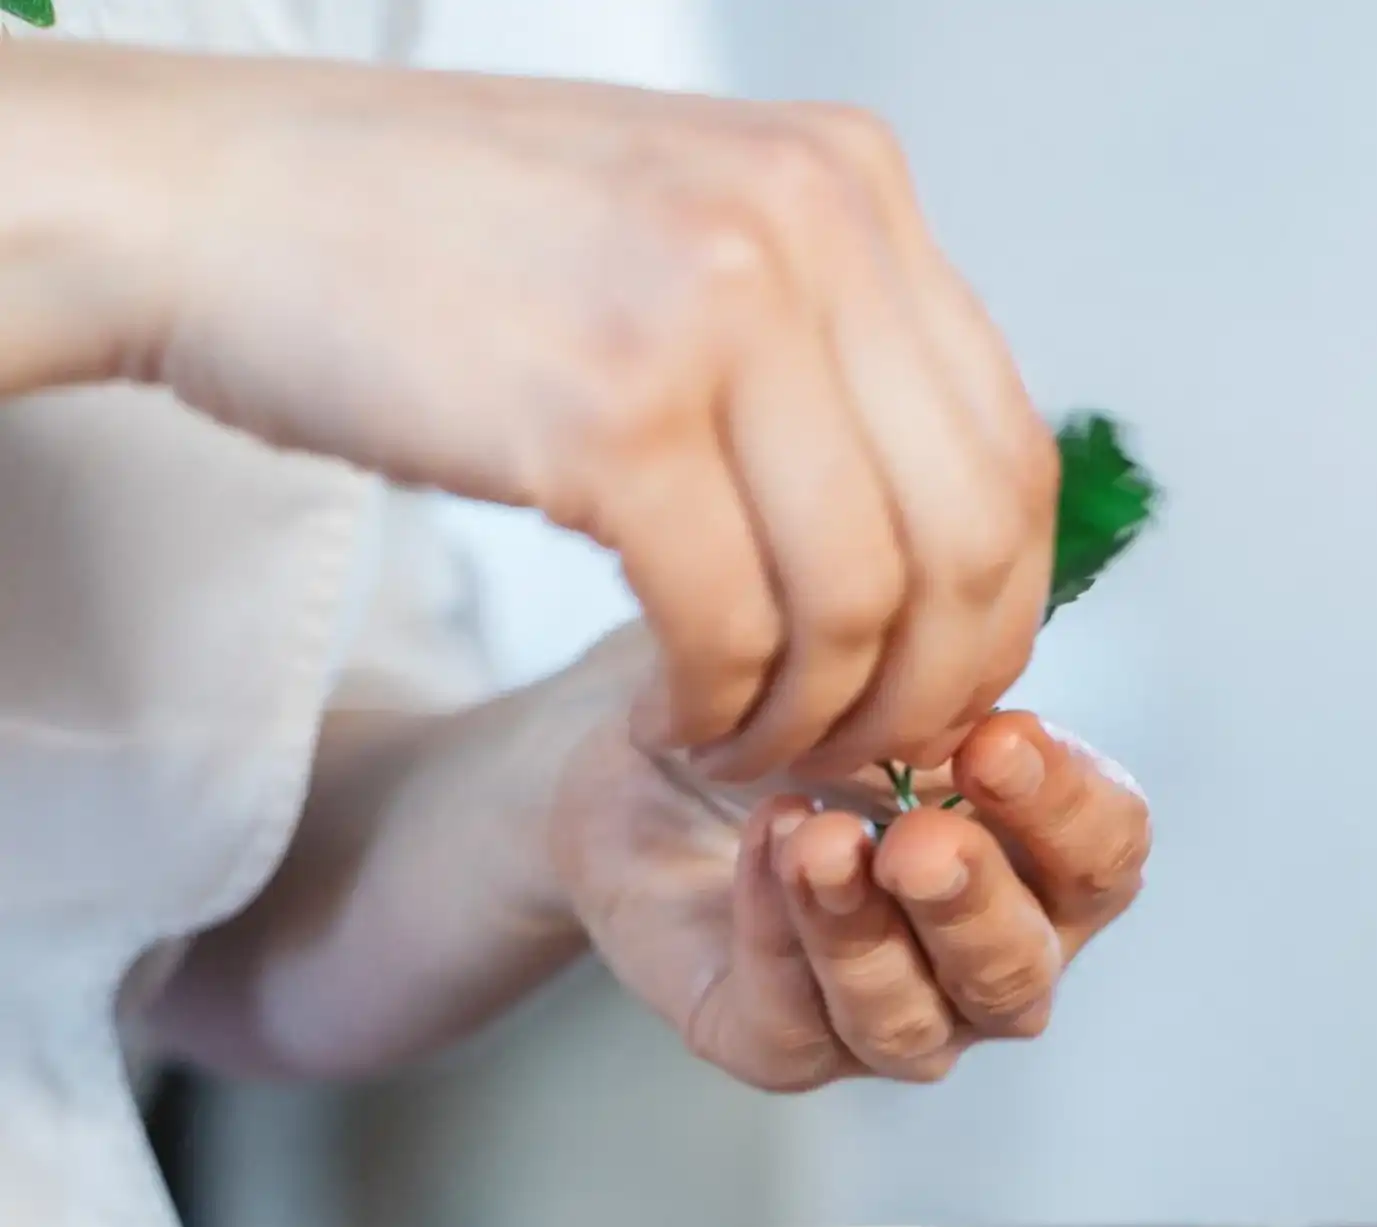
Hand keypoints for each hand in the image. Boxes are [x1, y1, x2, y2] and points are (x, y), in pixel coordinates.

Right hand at [0, 44, 1053, 778]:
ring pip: (856, 608)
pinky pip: (730, 633)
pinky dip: (713, 714)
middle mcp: (808, 228)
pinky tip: (670, 721)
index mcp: (849, 183)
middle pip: (962, 546)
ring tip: (736, 746)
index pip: (1013, 456)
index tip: (923, 700)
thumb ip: (819, 341)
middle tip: (843, 759)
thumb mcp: (682, 234)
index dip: (988, 622)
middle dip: (917, 698)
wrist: (230, 206)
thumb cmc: (439, 243)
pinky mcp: (610, 416)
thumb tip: (930, 522)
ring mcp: (712, 314)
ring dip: (804, 725)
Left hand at [552, 637, 1151, 1090]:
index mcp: (1043, 875)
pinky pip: (793, 1022)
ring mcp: (890, 1021)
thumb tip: (974, 719)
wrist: (653, 756)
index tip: (999, 739)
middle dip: (970, 905)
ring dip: (863, 934)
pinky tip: (766, 847)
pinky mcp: (783, 1048)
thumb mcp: (889, 690)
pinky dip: (776, 934)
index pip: (1104, 861)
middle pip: (1017, 972)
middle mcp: (983, 965)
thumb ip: (950, 712)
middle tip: (920, 838)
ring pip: (906, 1023)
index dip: (1065, 811)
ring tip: (818, 845)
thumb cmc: (801, 724)